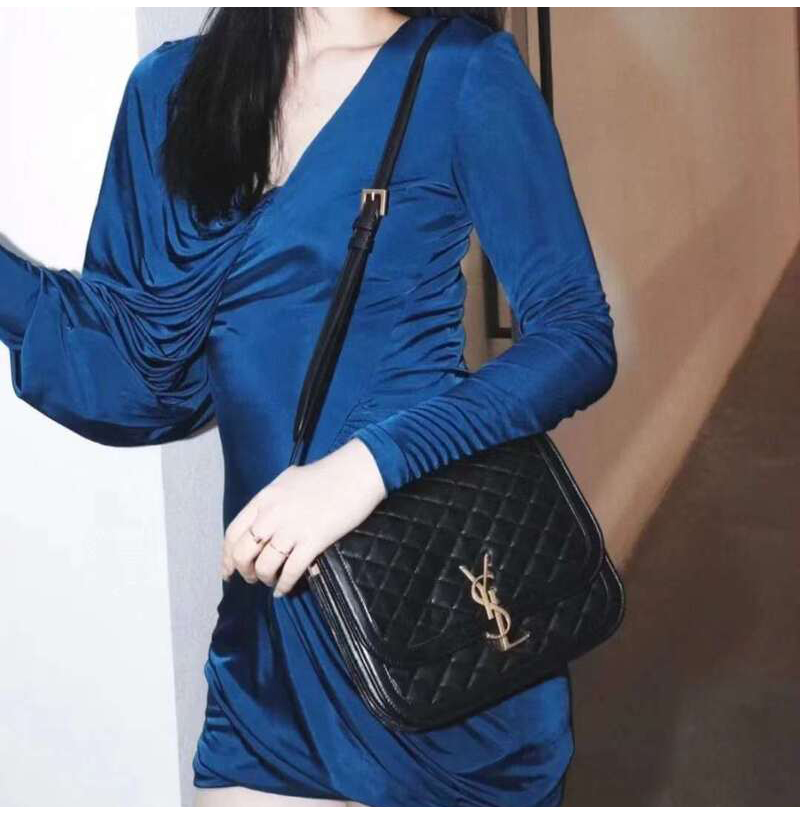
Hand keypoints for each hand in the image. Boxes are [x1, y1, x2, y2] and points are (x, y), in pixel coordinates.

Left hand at [221, 438, 386, 596]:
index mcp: (263, 499)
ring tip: (272, 582)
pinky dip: (284, 585)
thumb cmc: (325, 474)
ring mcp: (291, 529)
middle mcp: (272, 515)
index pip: (233, 533)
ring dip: (265, 579)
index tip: (228, 571)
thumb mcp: (287, 480)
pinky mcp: (313, 541)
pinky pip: (290, 571)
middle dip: (244, 571)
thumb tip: (263, 520)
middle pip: (244, 553)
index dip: (227, 557)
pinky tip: (285, 589)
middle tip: (252, 579)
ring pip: (264, 566)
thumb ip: (271, 500)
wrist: (355, 473)